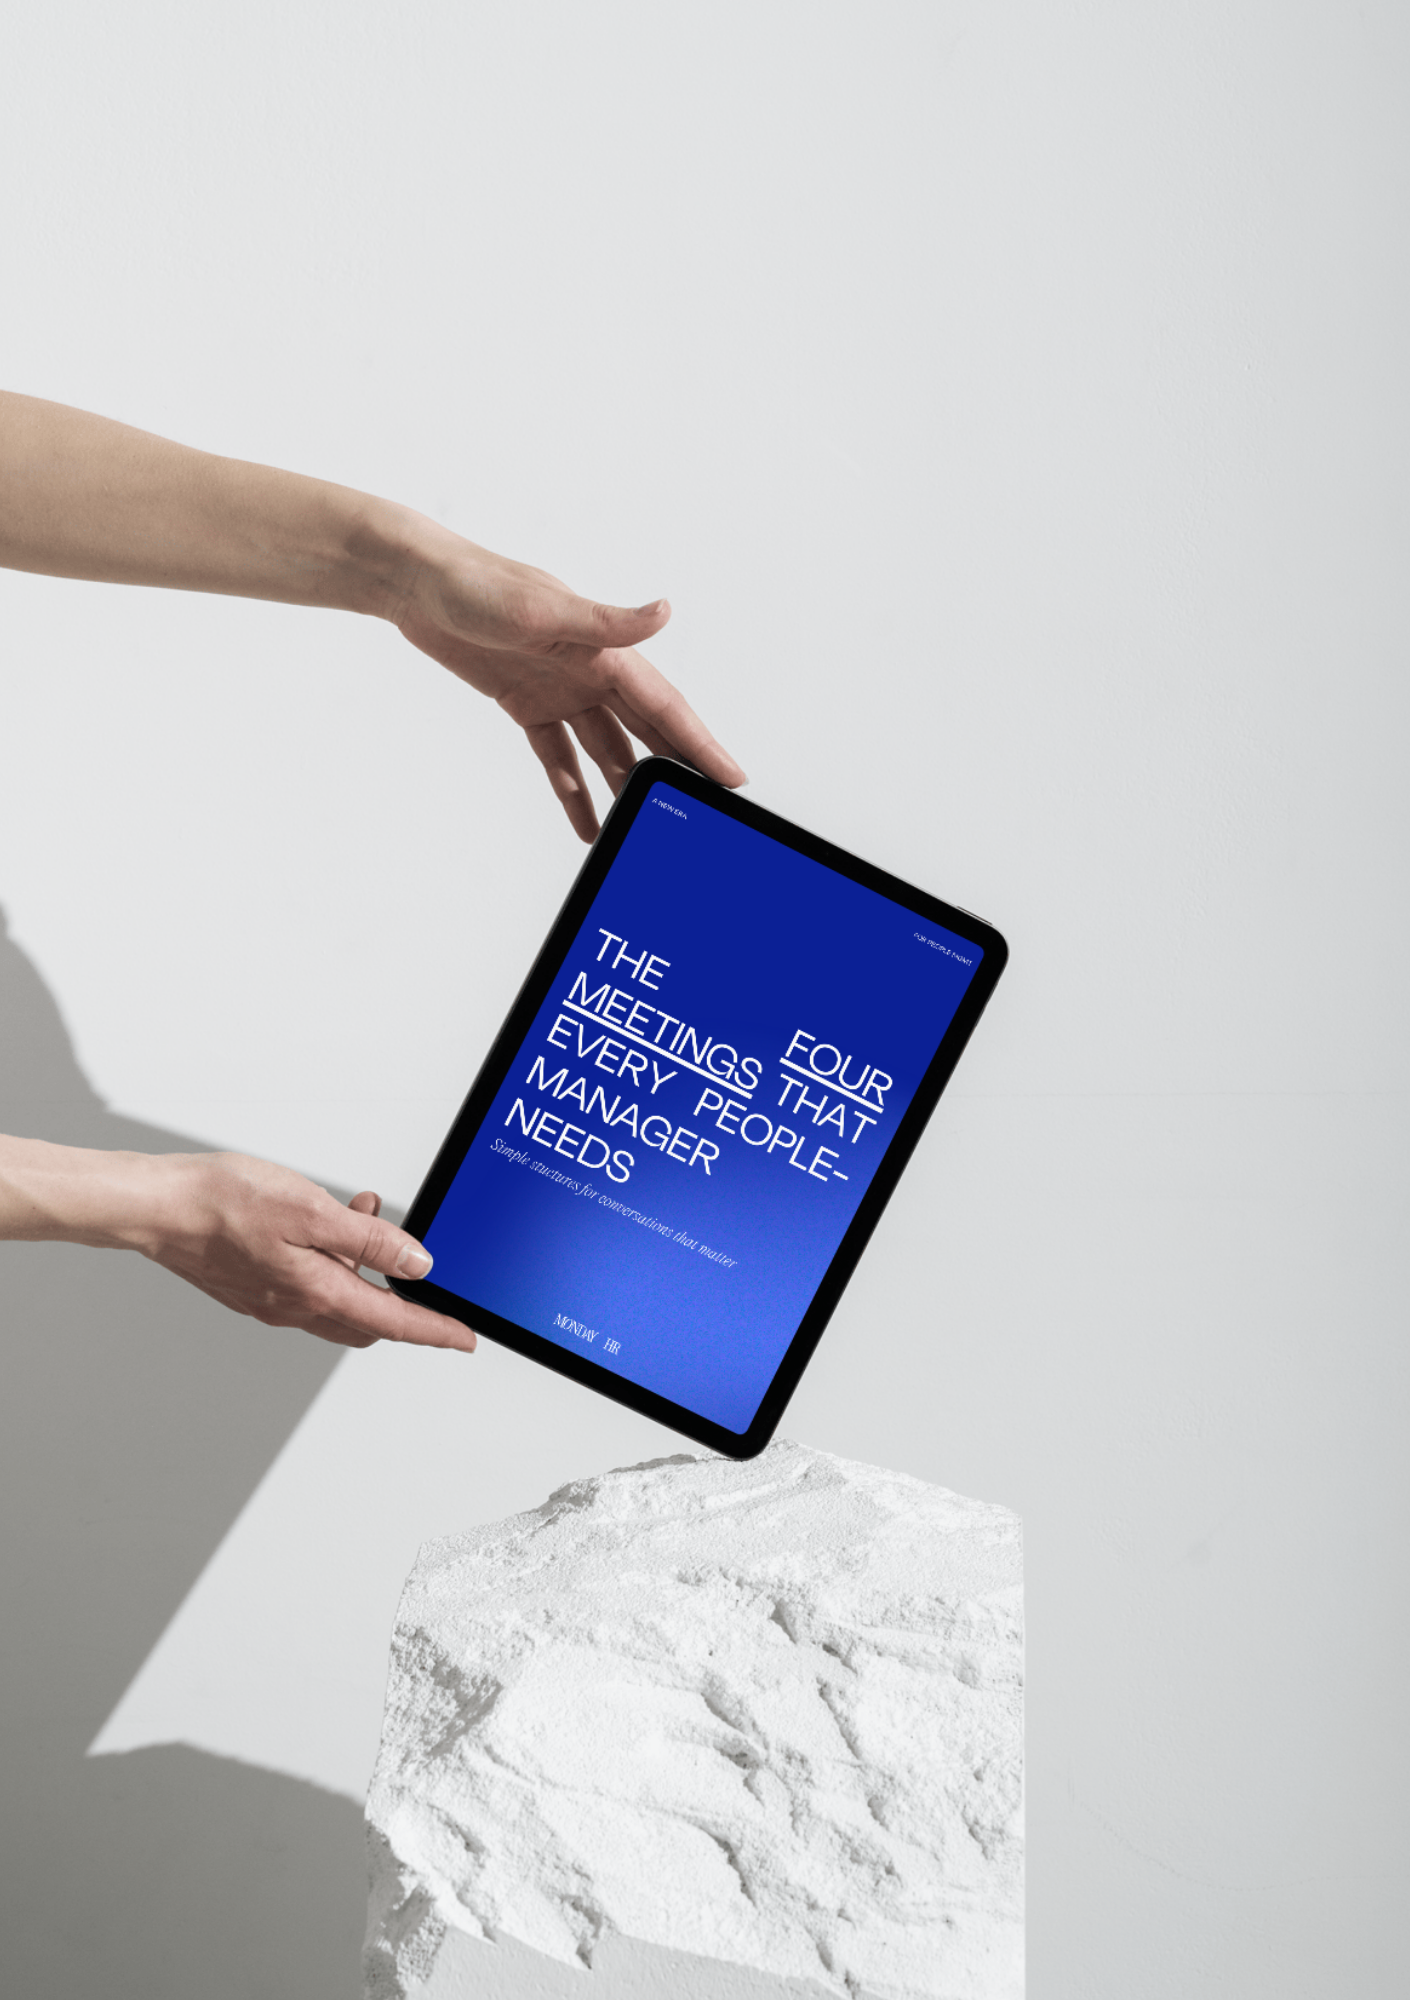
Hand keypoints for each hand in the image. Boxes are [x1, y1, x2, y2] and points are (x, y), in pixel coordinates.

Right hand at [136, 1152, 475, 1352]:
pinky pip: (308, 1289)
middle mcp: (295, 1307)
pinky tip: (325, 1227)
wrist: (158, 1208)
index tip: (465, 1338)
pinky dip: (331, 1265)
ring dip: (362, 1272)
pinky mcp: (252, 1289)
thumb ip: (370, 1240)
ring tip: (365, 1218)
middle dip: (400, 1302)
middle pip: (368, 1322)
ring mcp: (271, 1302)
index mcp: (316, 1291)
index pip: (394, 1322)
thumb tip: (417, 1264)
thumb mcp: (312, 1209)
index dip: (435, 1330)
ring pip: (337, 1303)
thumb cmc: (224, 1202)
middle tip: (417, 1267)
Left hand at [391, 523, 746, 840]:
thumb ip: (606, 621)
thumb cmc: (475, 584)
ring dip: (623, 786)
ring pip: (604, 748)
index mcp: (604, 650)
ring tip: (643, 828)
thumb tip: (665, 612)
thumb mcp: (542, 608)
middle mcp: (589, 671)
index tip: (733, 776)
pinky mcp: (524, 702)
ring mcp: (558, 689)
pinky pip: (557, 754)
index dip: (701, 743)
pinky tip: (585, 820)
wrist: (415, 583)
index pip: (665, 706)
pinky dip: (571, 787)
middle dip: (676, 769)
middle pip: (645, 730)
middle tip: (705, 810)